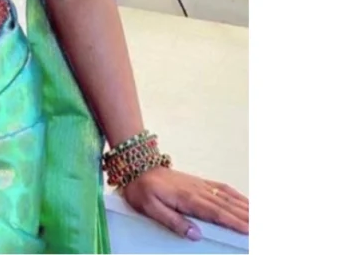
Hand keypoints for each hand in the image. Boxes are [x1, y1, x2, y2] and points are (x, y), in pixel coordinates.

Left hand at [120, 167, 248, 240]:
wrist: (137, 165)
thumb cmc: (142, 189)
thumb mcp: (150, 208)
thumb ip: (173, 221)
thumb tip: (196, 234)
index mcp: (187, 199)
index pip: (216, 213)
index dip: (234, 222)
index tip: (250, 231)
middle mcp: (197, 190)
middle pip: (227, 205)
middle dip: (246, 217)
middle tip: (262, 228)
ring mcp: (199, 184)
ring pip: (227, 196)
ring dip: (245, 206)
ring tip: (260, 216)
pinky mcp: (198, 182)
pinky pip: (221, 187)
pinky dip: (236, 195)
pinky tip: (244, 201)